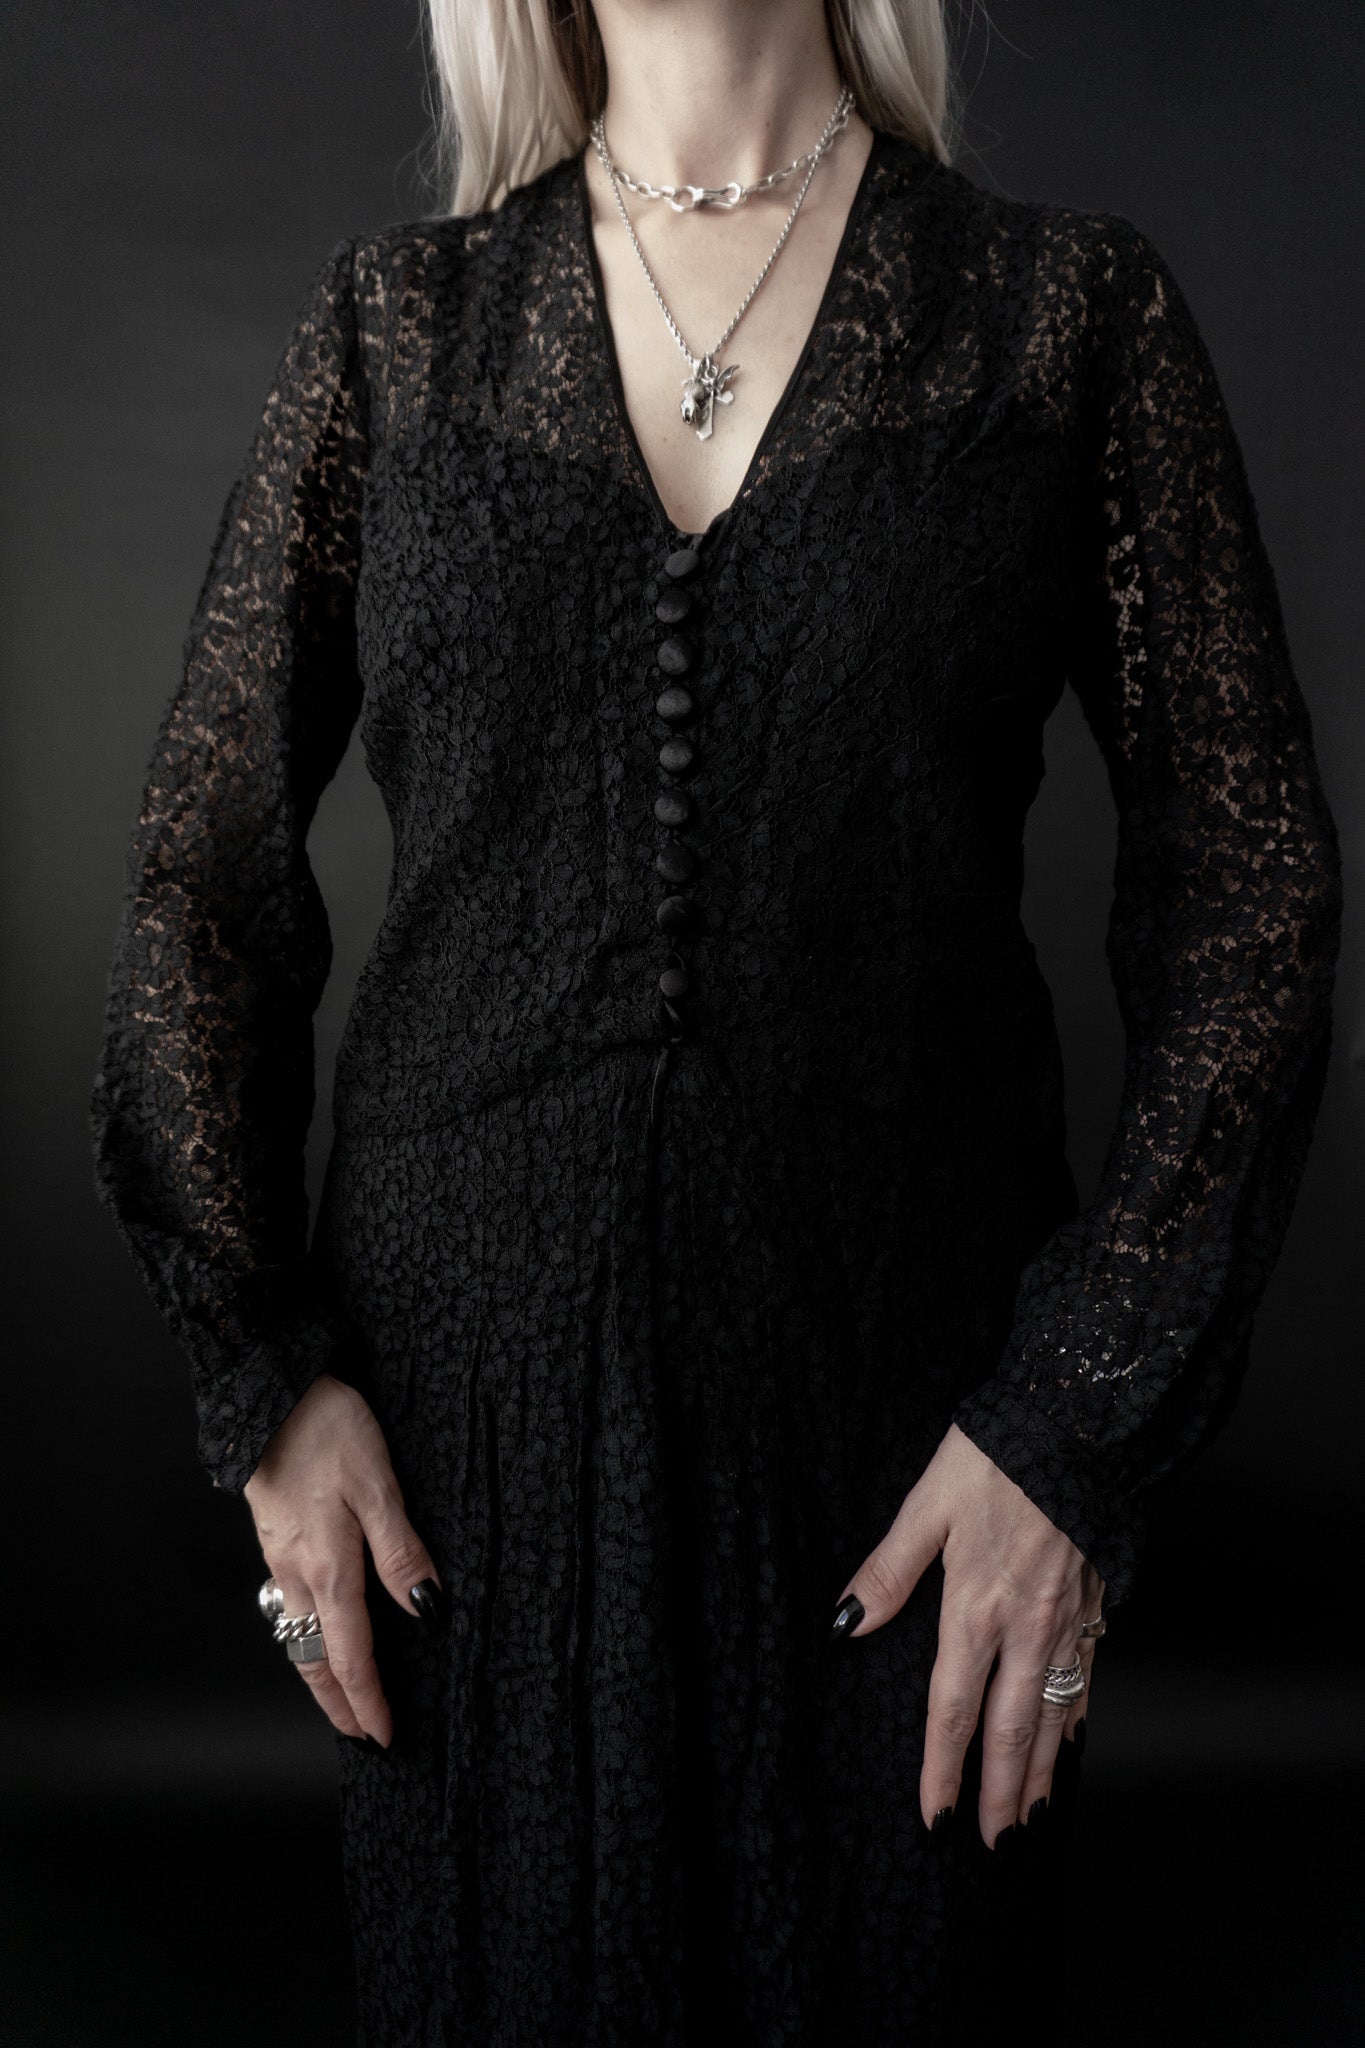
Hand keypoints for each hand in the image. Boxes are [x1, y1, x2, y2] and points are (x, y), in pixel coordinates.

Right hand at [243, 1372, 443, 1746]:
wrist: (268, 1394)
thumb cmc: (328, 1431)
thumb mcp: (380, 1486)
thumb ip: (402, 1551)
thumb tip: (427, 1610)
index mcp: (328, 1568)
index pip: (351, 1655)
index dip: (369, 1700)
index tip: (385, 1736)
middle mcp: (297, 1573)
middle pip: (314, 1660)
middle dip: (338, 1704)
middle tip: (362, 1736)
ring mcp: (280, 1558)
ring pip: (297, 1637)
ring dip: (319, 1675)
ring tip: (342, 1698)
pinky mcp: (274, 1539)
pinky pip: (289, 1608)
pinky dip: (306, 1639)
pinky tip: (319, 1632)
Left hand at [832, 1422, 1102, 1848]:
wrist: (1075, 1423)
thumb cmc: (995, 1457)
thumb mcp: (927, 1504)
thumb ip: (889, 1569)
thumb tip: (847, 1622)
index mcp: (976, 1606)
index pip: (953, 1708)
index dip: (941, 1768)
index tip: (932, 1816)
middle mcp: (1026, 1626)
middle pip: (1010, 1729)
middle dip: (998, 1793)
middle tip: (992, 1845)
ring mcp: (1068, 1620)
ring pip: (1055, 1715)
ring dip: (1039, 1771)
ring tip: (1027, 1816)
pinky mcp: (1095, 1604)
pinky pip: (1085, 1680)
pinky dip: (1076, 1721)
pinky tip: (1069, 1742)